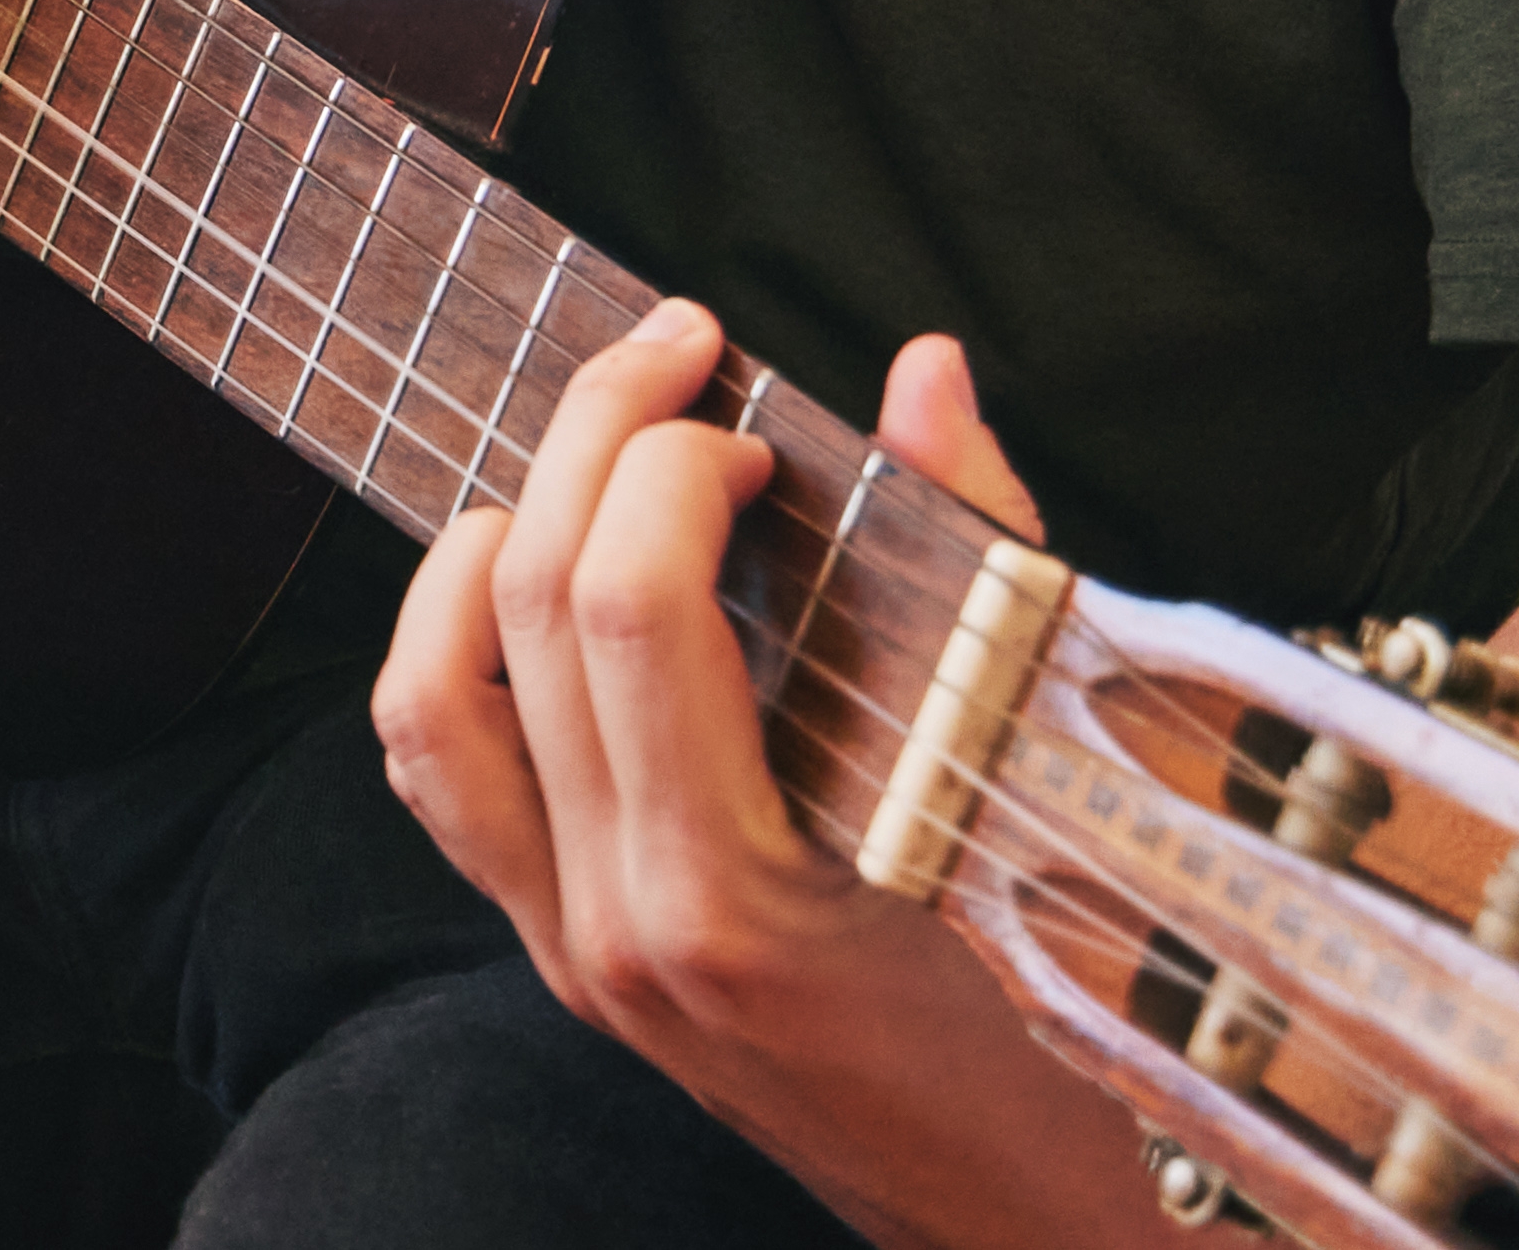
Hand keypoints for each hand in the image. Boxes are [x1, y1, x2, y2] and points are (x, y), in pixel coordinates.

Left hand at [376, 307, 1152, 1245]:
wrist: (1035, 1237)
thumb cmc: (1086, 1049)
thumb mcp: (1050, 808)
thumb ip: (981, 575)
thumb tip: (927, 377)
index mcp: (734, 897)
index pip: (627, 608)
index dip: (671, 461)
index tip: (759, 417)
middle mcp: (619, 927)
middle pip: (523, 612)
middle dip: (590, 441)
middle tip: (679, 358)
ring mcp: (575, 953)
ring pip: (432, 697)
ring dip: (493, 541)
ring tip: (597, 463)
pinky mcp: (568, 963)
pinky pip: (446, 781)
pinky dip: (465, 655)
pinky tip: (547, 591)